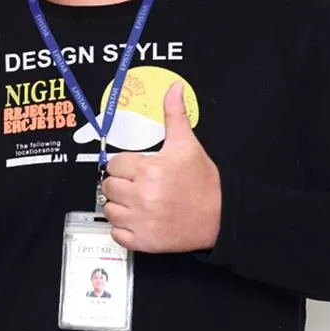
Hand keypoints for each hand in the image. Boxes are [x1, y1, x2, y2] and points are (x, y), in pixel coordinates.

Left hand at [101, 81, 221, 252]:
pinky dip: (124, 229)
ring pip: (109, 210)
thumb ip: (174, 114)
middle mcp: (142, 196)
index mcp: (149, 170)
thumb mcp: (187, 144)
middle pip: (108, 186)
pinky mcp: (144, 242)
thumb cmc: (203, 181)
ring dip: (119, 206)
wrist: (222, 216)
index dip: (124, 165)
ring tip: (137, 202)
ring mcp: (142, 221)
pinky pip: (117, 234)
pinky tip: (138, 219)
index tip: (136, 169)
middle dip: (120, 184)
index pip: (114, 165)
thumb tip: (174, 88)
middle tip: (137, 185)